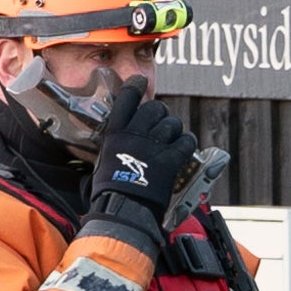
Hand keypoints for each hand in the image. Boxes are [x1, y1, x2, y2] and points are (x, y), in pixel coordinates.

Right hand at [87, 90, 202, 239]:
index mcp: (115, 132)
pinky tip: (184, 148)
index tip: (140, 81)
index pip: (126, 98)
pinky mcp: (170, 159)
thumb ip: (115, 144)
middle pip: (154, 108)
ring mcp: (154, 146)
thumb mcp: (104, 159)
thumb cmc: (109, 190)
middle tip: (161, 123)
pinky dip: (187, 143)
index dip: (135, 86)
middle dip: (160, 113)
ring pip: (173, 124)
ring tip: (172, 139)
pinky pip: (186, 141)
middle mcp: (135, 134)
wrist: (123, 209)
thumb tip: (119, 139)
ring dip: (175, 130)